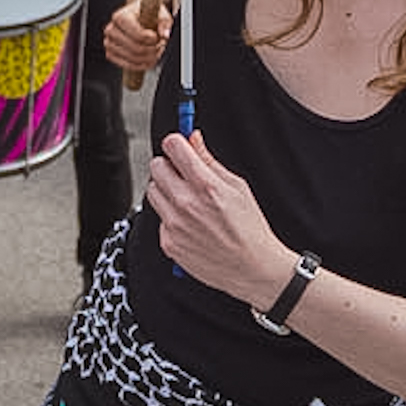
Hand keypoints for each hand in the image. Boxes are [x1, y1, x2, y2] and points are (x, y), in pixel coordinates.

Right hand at [100, 1, 169, 75]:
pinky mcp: (110, 53)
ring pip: (131, 58)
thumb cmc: (145, 14)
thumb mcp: (159, 13)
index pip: (137, 34)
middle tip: (160, 47)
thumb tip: (165, 34)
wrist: (136, 16)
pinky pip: (125, 65)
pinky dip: (139, 66)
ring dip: (147, 59)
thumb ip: (164, 22)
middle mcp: (111, 29)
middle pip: (135, 48)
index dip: (151, 40)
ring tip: (155, 53)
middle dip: (151, 50)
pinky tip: (148, 61)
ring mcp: (109, 42)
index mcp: (120, 17)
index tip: (157, 38)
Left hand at [144, 129, 290, 309]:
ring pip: (153, 191)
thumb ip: (210, 161)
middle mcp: (186, 204)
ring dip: (166, 191)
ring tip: (188, 200)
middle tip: (183, 174)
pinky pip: (159, 218)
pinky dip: (170, 217)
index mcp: (206, 186)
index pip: (172, 147)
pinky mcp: (168, 242)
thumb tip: (193, 139)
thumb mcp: (237, 187)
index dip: (177, 144)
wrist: (252, 267)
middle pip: (156, 167)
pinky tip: (190, 223)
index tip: (180, 147)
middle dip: (169, 166)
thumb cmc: (250, 228)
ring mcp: (174, 224)